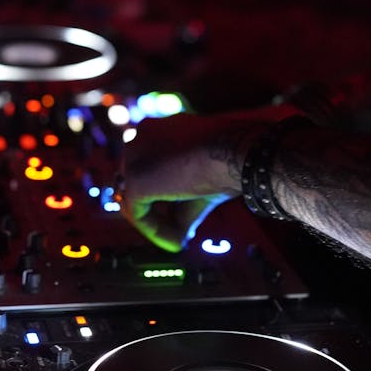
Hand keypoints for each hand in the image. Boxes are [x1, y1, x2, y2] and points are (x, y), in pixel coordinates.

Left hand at [120, 111, 272, 251]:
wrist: (236, 152)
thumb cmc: (229, 160)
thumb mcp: (200, 182)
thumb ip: (182, 204)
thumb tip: (179, 236)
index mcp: (156, 129)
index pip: (145, 166)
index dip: (159, 195)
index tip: (178, 217)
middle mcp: (139, 137)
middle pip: (134, 183)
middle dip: (153, 211)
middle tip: (177, 234)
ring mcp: (134, 157)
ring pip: (135, 200)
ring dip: (156, 225)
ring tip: (181, 240)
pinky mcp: (136, 179)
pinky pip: (138, 214)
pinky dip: (156, 231)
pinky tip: (178, 241)